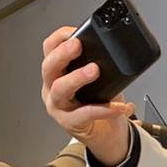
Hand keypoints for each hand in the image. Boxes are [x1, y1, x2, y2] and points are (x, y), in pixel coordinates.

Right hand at [41, 26, 133, 166]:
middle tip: (77, 46)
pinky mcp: (69, 123)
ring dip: (77, 77)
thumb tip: (116, 52)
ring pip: (60, 88)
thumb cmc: (99, 103)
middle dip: (63, 54)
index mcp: (57, 72)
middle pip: (49, 66)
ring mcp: (58, 106)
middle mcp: (52, 87)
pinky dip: (104, 109)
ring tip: (94, 70)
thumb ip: (100, 64)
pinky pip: (85, 113)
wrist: (106, 134)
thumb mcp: (99, 79)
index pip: (50, 48)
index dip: (60, 38)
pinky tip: (117, 106)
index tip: (74, 32)